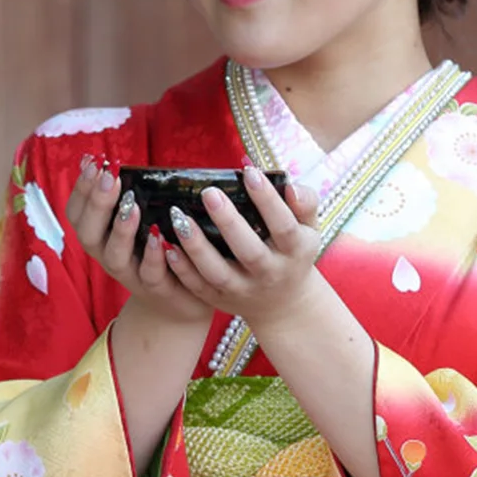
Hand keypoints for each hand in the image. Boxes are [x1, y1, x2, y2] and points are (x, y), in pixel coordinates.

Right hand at [66, 156, 211, 325]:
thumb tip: (112, 163)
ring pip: (114, 257)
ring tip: (132, 206)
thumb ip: (127, 197)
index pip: (77, 213)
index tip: (94, 162)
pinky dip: (152, 256)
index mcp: (100, 237)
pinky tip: (159, 238)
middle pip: (89, 234)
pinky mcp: (156, 289)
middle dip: (97, 204)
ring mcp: (130, 275)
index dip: (81, 189)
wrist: (179, 299)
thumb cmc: (156, 249)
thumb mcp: (139, 221)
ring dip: (121, 230)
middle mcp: (108, 256)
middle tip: (111, 178)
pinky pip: (150, 275)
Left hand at [162, 167, 323, 332]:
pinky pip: (199, 287)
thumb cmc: (293, 253)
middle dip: (228, 222)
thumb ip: (304, 203)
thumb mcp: (308, 229)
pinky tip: (168, 247)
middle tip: (209, 192)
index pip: (283, 225)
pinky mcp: (220, 299)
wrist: (284, 303)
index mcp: (294, 251)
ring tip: (179, 217)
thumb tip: (288, 182)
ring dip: (197, 246)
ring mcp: (244, 289)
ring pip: (218, 271)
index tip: (249, 172)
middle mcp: (270, 273)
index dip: (268, 200)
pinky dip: (182, 269)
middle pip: (249, 251)